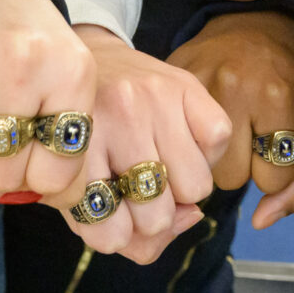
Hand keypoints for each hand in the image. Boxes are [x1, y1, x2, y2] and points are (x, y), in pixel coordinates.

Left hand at [42, 26, 231, 262]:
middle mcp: (113, 120)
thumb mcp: (77, 186)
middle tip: (138, 187)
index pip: (107, 234)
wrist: (90, 58)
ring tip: (162, 161)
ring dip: (183, 186)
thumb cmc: (84, 134)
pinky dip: (206, 150)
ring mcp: (152, 99)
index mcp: (74, 153)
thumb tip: (189, 217)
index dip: (115, 234)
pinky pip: (219, 142)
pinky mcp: (185, 84)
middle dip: (153, 214)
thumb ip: (119, 232)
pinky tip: (181, 139)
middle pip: (157, 217)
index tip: (109, 211)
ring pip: (196, 188)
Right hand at [167, 11, 293, 229]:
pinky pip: (172, 143)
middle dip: (242, 168)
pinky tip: (195, 123)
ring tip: (222, 132)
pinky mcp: (169, 84)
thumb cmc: (284, 87)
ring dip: (212, 160)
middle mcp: (234, 88)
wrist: (247, 32)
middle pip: (231, 179)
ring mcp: (195, 83)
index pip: (273, 179)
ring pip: (198, 167)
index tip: (273, 146)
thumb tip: (261, 222)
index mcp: (277, 98)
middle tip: (246, 137)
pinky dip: (185, 142)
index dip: (275, 172)